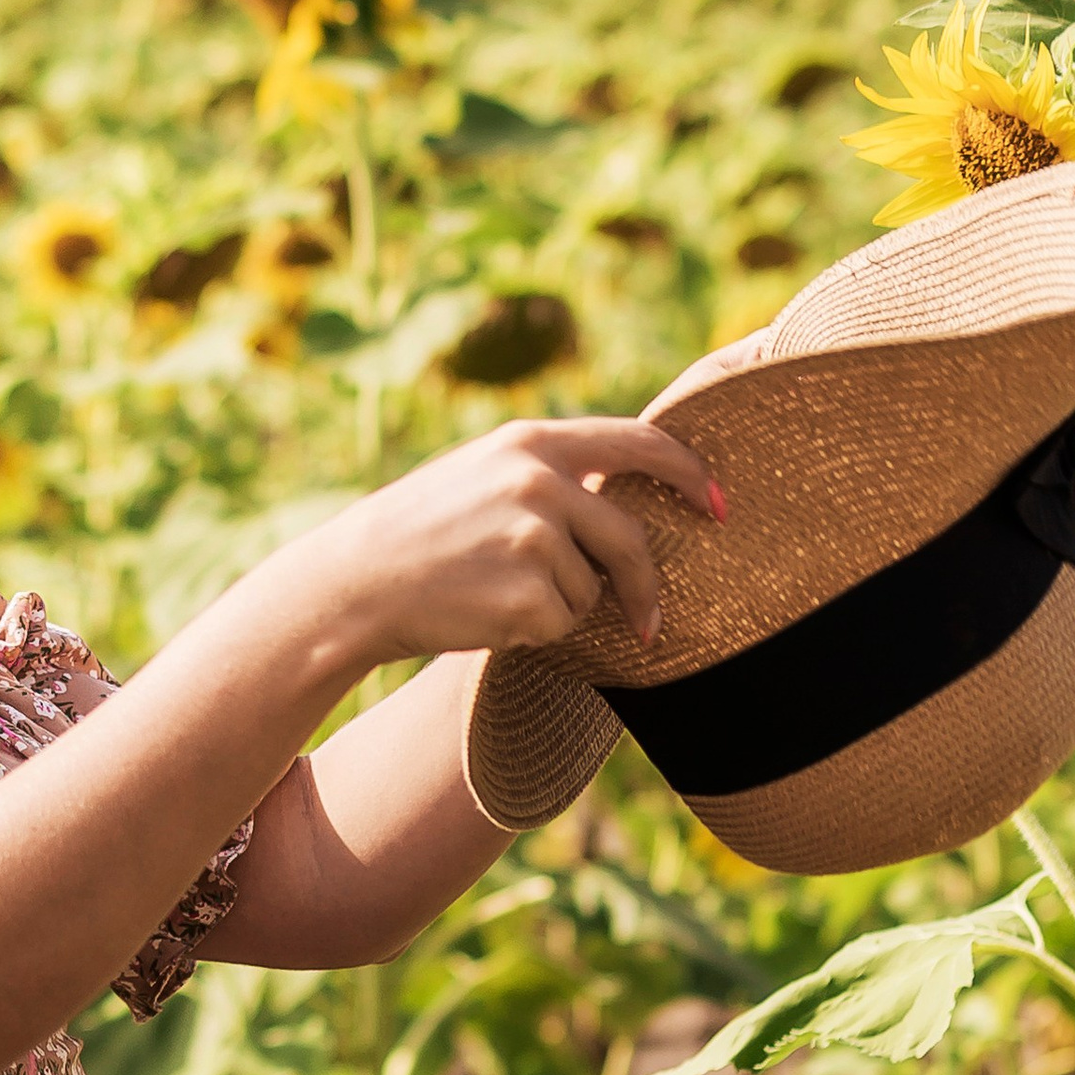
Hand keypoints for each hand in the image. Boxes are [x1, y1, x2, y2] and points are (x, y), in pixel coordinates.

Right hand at [266, 418, 723, 674]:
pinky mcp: (525, 593)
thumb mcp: (484, 474)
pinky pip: (563, 624)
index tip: (717, 504)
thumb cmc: (422, 533)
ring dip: (562, 606)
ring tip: (495, 593)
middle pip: (630, 538)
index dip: (688, 473)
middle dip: (645, 585)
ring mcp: (533, 537)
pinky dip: (537, 632)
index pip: (639, 443)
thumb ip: (550, 474)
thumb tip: (629, 501)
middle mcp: (538, 482)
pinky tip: (487, 615)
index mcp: (532, 442)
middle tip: (649, 621)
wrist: (357, 581)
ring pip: (592, 589)